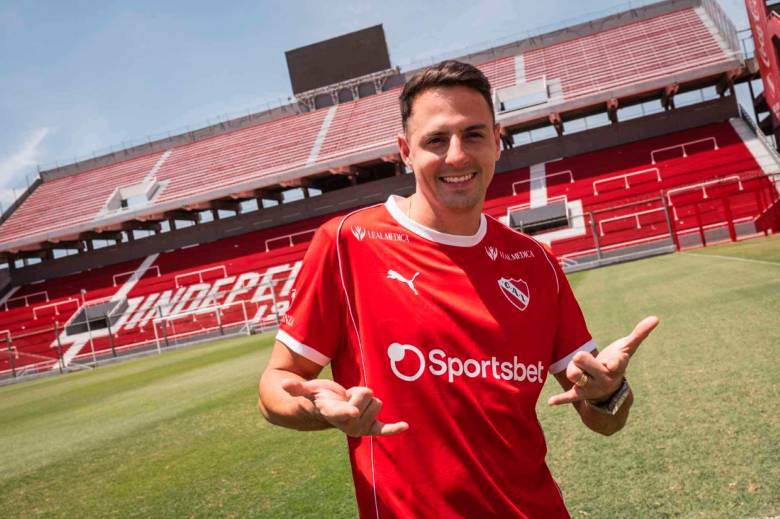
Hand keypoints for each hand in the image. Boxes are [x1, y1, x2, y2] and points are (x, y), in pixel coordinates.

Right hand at [282, 378, 408, 436]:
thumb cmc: (320, 398)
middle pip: (366, 396)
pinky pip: (383, 429)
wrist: (330, 411)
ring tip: (355, 402)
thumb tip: (283, 382)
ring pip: (377, 402)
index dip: (347, 410)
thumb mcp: (310, 390)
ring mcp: (360, 426)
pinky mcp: (371, 427)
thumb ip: (297, 388)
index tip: (353, 411)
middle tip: (348, 396)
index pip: (341, 412)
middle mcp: (348, 423)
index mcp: (333, 414)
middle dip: (359, 391)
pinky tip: (404, 426)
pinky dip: (394, 428)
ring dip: (368, 399)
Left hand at [548, 316, 658, 405]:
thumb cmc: (617, 361)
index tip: (613, 362)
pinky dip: (561, 400)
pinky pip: (569, 397)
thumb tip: (656, 318)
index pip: (617, 363)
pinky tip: (551, 402)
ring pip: (573, 375)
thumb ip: (639, 333)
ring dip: (572, 370)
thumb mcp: (627, 348)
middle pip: (585, 363)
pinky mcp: (580, 395)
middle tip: (584, 359)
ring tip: (579, 371)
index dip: (615, 362)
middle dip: (582, 358)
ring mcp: (592, 388)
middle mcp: (605, 379)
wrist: (609, 387)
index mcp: (618, 367)